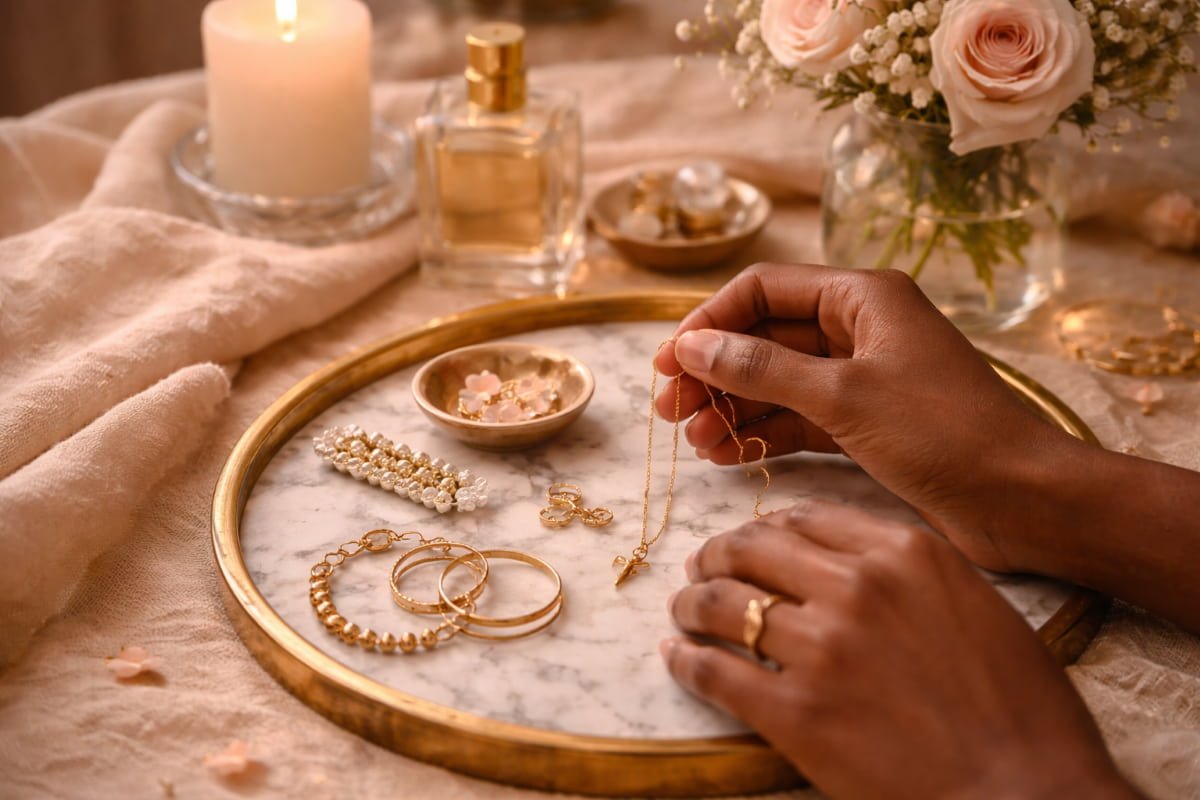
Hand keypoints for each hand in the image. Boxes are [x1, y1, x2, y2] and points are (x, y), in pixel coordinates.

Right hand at [653, 263, 1070, 572]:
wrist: (1024, 498)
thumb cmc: (943, 433)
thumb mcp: (843, 396)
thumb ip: (761, 369)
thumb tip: (691, 347)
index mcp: (862, 297)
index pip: (764, 290)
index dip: (709, 323)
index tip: (667, 363)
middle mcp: (860, 329)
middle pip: (765, 338)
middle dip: (715, 373)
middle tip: (667, 412)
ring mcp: (863, 379)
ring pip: (778, 383)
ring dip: (734, 409)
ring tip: (693, 444)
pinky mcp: (867, 424)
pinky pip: (799, 418)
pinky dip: (764, 433)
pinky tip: (727, 455)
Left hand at [662, 500, 1137, 799]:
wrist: (1030, 792)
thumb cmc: (1021, 708)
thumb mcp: (975, 606)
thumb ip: (910, 573)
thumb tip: (848, 565)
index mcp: (905, 554)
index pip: (805, 519)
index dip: (765, 528)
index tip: (749, 540)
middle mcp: (855, 586)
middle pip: (752, 549)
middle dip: (716, 556)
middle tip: (701, 570)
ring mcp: (820, 648)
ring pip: (722, 603)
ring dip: (691, 603)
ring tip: (684, 611)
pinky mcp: (794, 713)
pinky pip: (715, 673)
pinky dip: (686, 662)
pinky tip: (677, 658)